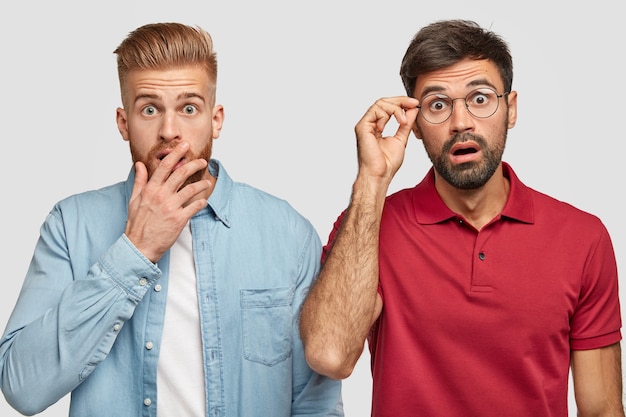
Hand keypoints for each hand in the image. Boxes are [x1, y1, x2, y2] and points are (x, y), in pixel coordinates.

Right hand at [125, 142, 212, 262]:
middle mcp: (161, 196)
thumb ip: (140, 181)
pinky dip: (201, 202)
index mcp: (150, 189)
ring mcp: (171, 207)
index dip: (176, 154)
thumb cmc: (137, 223)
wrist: (139, 246)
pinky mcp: (179, 219)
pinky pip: (194, 207)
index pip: (165, 166)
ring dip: (201, 184)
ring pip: (191, 189)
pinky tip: (203, 200)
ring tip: (207, 182)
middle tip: (202, 161)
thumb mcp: (134, 200)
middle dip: (194, 164)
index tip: (184, 146)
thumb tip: (139, 164)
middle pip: (181, 174)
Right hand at [354, 96, 418, 184]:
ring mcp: (365, 125)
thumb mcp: (401, 138)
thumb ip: (406, 124)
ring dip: (396, 108)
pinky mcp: (362, 127)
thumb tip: (413, 109)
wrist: (380, 175)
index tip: (416, 104)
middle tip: (414, 103)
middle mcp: (369, 124)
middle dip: (400, 100)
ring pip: (380, 103)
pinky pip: (376, 110)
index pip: (387, 107)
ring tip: (404, 121)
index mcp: (376, 127)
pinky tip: (396, 123)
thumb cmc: (387, 164)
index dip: (402, 103)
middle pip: (383, 102)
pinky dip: (389, 113)